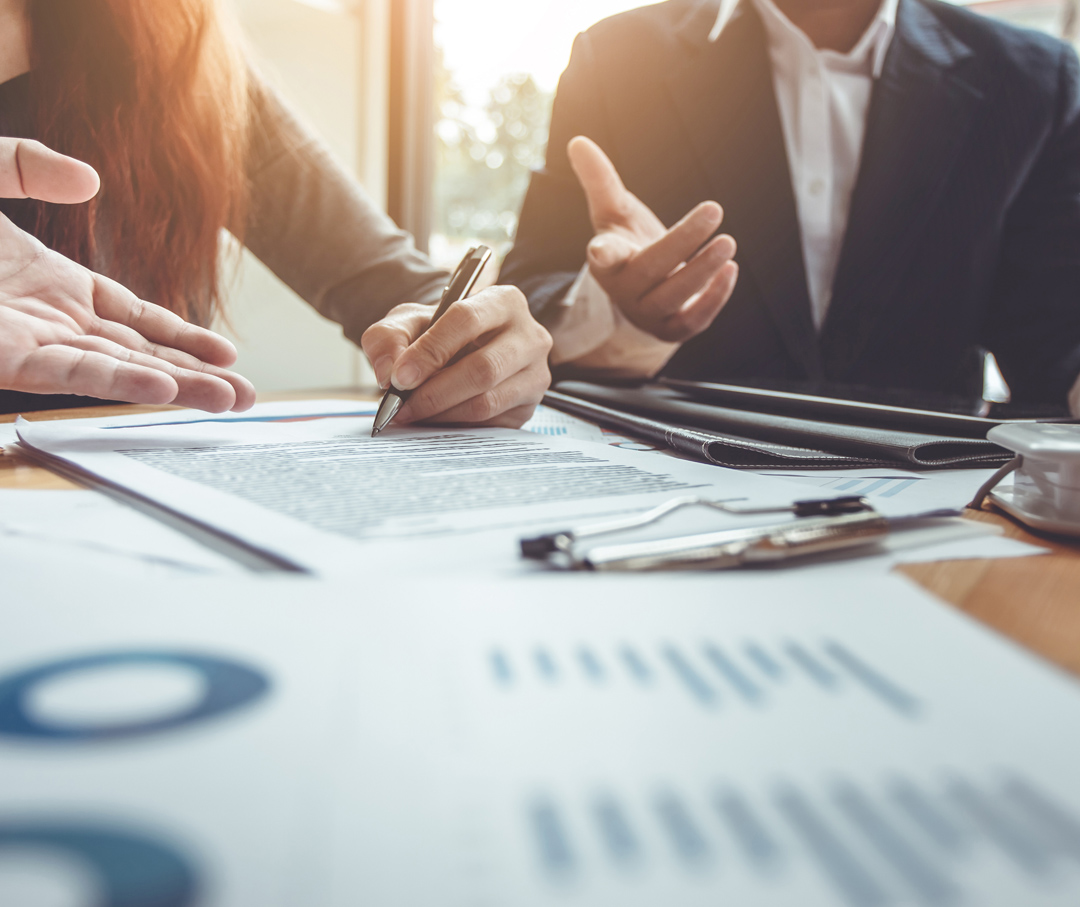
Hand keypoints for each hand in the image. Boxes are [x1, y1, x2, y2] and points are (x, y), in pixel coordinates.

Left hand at [0, 139, 254, 411]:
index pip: (133, 317)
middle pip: (141, 353)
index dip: (183, 335)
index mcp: (48, 282)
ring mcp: (30, 342)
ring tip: (230, 401)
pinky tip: (165, 388)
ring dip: (177, 388)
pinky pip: (74, 374)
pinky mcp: (6, 358)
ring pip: (120, 371)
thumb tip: (89, 179)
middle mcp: (49, 320)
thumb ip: (29, 166)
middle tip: (247, 397)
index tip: (226, 354)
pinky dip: (122, 382)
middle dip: (197, 376)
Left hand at [361, 285, 552, 427]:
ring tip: (412, 414)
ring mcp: (535, 373)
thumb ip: (389, 337)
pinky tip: (435, 420)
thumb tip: (389, 372)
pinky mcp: (529, 405)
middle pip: (482, 368)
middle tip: (401, 406)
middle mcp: (530, 335)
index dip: (430, 351)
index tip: (400, 377)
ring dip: (442, 413)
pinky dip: (456, 425)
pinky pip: (491, 423)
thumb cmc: (440, 333)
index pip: (467, 320)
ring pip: (487, 401)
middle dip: (434, 392)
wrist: (463, 353)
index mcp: (503, 301)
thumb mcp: (409, 322)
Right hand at [568, 135, 738, 342]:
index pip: (603, 257)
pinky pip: (692, 321)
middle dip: (683, 242)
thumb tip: (577, 141)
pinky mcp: (671, 329)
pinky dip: (714, 298)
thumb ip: (600, 180)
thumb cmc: (628, 244)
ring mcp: (647, 313)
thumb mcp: (614, 212)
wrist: (641, 293)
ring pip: (674, 296)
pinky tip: (730, 270)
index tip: (599, 249)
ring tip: (728, 243)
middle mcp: (625, 290)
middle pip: (651, 270)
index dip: (603, 253)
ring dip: (703, 270)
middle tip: (714, 209)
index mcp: (607, 261)